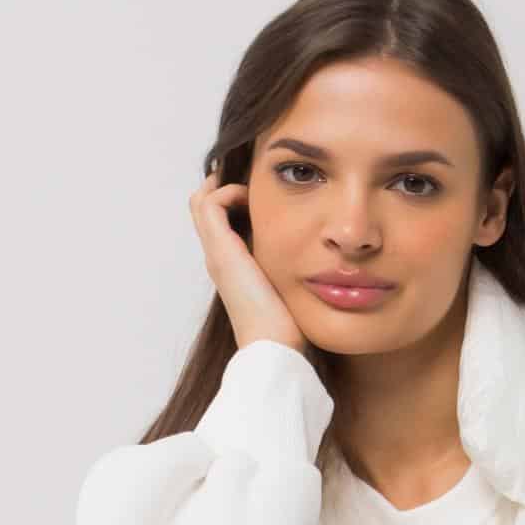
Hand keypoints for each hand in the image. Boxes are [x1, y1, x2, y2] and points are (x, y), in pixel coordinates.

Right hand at [190, 159, 310, 355]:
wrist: (273, 345)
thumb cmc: (287, 325)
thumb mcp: (290, 286)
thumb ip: (293, 265)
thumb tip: (321, 251)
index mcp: (232, 265)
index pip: (220, 220)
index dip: (235, 198)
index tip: (265, 193)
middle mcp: (219, 256)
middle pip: (206, 206)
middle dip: (229, 185)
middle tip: (257, 179)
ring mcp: (217, 253)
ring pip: (203, 201)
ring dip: (227, 184)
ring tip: (255, 183)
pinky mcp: (221, 252)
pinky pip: (210, 203)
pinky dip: (229, 192)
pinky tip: (254, 198)